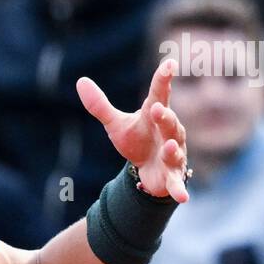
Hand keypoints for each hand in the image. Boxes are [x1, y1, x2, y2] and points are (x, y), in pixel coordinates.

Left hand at [77, 58, 189, 202]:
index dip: (164, 79)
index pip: (160, 93)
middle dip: (165, 117)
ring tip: (169, 147)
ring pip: (176, 150)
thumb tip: (80, 81)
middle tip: (157, 110)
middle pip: (169, 121)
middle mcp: (169, 131)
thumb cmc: (136, 140)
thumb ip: (99, 105)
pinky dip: (179, 190)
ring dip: (173, 149)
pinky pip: (177, 183)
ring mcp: (173, 154)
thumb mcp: (115, 124)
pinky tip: (183, 198)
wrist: (145, 170)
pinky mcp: (172, 176)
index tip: (169, 65)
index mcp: (155, 113)